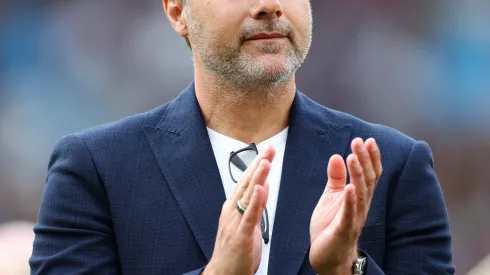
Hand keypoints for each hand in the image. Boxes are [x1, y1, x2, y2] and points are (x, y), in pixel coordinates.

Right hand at [203, 146, 275, 274]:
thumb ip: (254, 204)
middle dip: (259, 164)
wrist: (223, 274)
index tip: (268, 151)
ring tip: (266, 162)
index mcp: (233, 207)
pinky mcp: (241, 235)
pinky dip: (256, 202)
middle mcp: (232, 211)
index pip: (247, 181)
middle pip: (247, 183)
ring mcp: (235, 222)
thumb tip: (263, 186)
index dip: (257, 164)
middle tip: (269, 148)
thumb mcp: (245, 223)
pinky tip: (262, 189)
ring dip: (257, 177)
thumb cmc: (234, 251)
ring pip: (248, 196)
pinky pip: (249, 216)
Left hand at [309, 138, 381, 274]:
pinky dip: (350, 201)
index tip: (367, 140)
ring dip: (357, 175)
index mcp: (358, 197)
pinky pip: (349, 215)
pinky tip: (349, 188)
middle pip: (367, 180)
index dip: (370, 157)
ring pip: (360, 194)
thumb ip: (336, 178)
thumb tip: (336, 156)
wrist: (327, 256)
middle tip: (359, 141)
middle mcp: (361, 206)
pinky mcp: (344, 230)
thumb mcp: (331, 197)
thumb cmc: (331, 226)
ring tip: (353, 157)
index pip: (369, 174)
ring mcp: (354, 218)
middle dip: (364, 160)